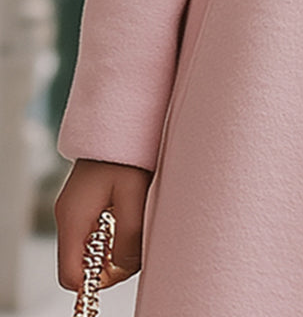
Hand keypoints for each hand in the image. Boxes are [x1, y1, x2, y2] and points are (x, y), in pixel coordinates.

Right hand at [55, 159, 153, 290]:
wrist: (124, 118)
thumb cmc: (129, 152)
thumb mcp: (134, 196)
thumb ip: (130, 237)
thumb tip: (125, 268)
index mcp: (73, 218)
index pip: (72, 274)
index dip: (96, 280)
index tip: (123, 268)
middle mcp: (68, 216)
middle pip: (80, 263)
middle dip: (109, 264)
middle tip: (137, 242)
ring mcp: (75, 209)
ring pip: (90, 247)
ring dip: (114, 246)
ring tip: (137, 221)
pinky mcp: (85, 202)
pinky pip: (95, 231)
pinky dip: (113, 233)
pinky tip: (132, 214)